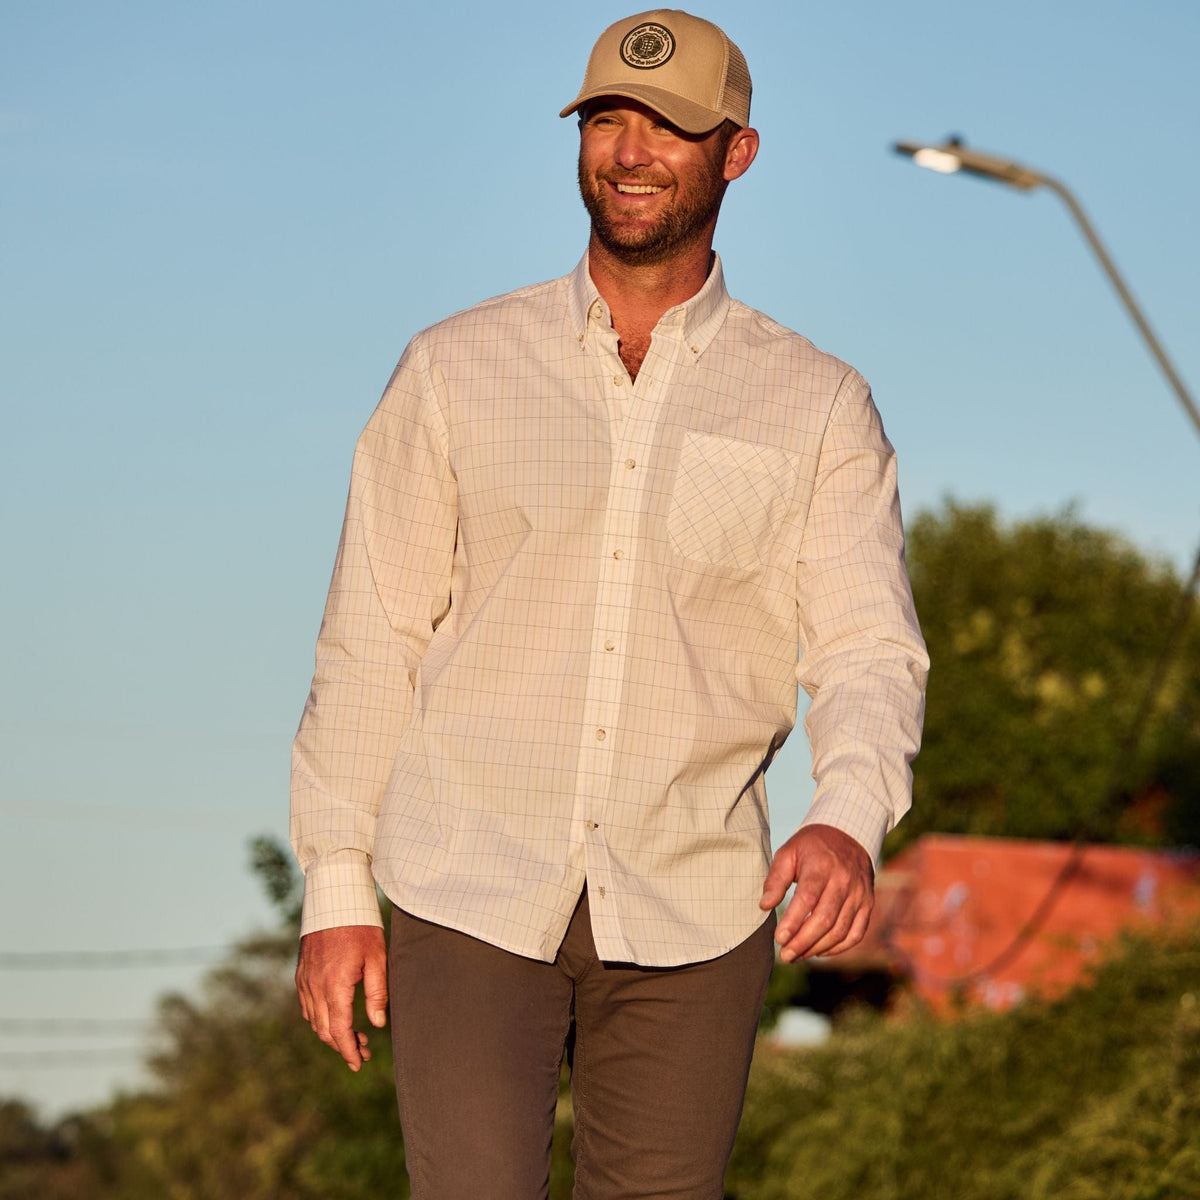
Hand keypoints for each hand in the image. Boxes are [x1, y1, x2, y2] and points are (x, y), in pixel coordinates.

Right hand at [295, 925, 387, 1070]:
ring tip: (355, 1037)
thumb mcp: (377, 958)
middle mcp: (314, 987)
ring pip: (314, 1020)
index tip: (358, 1064)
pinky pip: (307, 1005)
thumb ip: (377, 992)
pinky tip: (336, 1016)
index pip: (339, 1030)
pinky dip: (320, 1018)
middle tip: (363, 1052)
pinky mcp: (301, 973)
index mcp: (335, 986)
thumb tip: (377, 1024)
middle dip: (343, 1046)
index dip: (348, 1051)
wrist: (334, 900)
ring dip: (331, 1033)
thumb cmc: (361, 927)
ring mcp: (305, 980)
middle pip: (325, 1030)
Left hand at [759, 824, 873, 960]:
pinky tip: (820, 951)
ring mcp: (859, 893)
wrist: (848, 833)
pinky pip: (856, 933)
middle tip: (785, 955)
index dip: (793, 922)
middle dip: (803, 942)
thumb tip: (764, 906)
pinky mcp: (868, 903)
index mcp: (822, 865)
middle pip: (825, 919)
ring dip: (817, 948)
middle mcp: (844, 880)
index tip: (779, 939)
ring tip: (797, 955)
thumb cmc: (811, 846)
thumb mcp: (788, 852)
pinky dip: (838, 947)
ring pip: (841, 930)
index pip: (808, 898)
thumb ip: (776, 879)